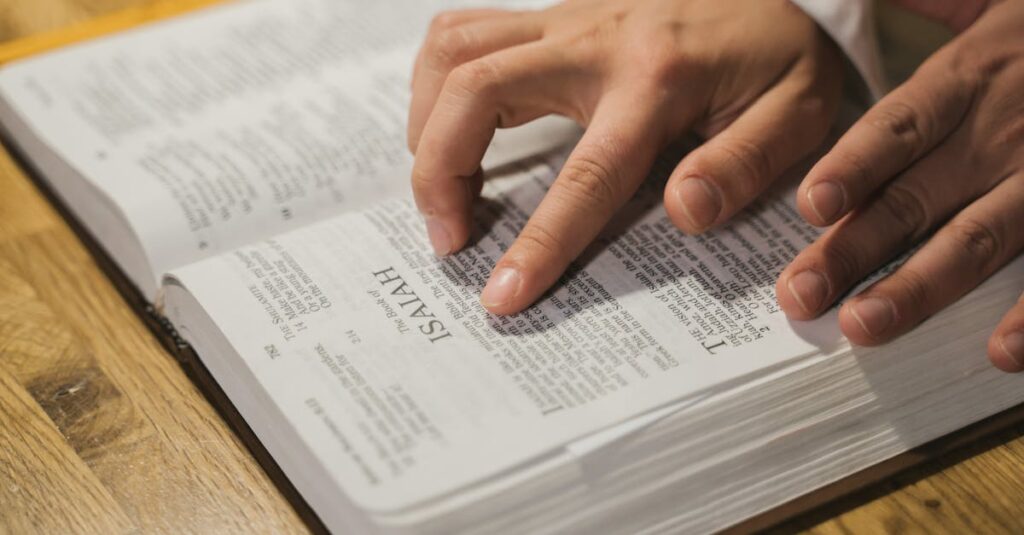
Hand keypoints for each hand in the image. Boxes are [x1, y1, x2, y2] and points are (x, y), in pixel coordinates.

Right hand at [408, 0, 841, 314]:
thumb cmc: (782, 55)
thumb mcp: (800, 111)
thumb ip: (746, 161)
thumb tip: (683, 213)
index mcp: (657, 79)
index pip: (584, 174)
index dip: (538, 241)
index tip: (501, 295)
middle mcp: (593, 40)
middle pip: (476, 90)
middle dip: (440, 173)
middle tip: (448, 237)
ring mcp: (564, 19)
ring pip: (454, 50)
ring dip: (427, 123)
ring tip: (441, 186)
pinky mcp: (550, 15)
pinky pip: (463, 32)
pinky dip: (437, 84)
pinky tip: (451, 127)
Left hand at [777, 0, 1023, 371]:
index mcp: (970, 79)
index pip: (900, 126)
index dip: (855, 165)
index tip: (811, 205)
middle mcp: (1003, 133)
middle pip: (918, 196)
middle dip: (854, 247)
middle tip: (802, 294)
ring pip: (979, 239)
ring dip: (922, 286)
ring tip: (865, 325)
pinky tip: (1001, 352)